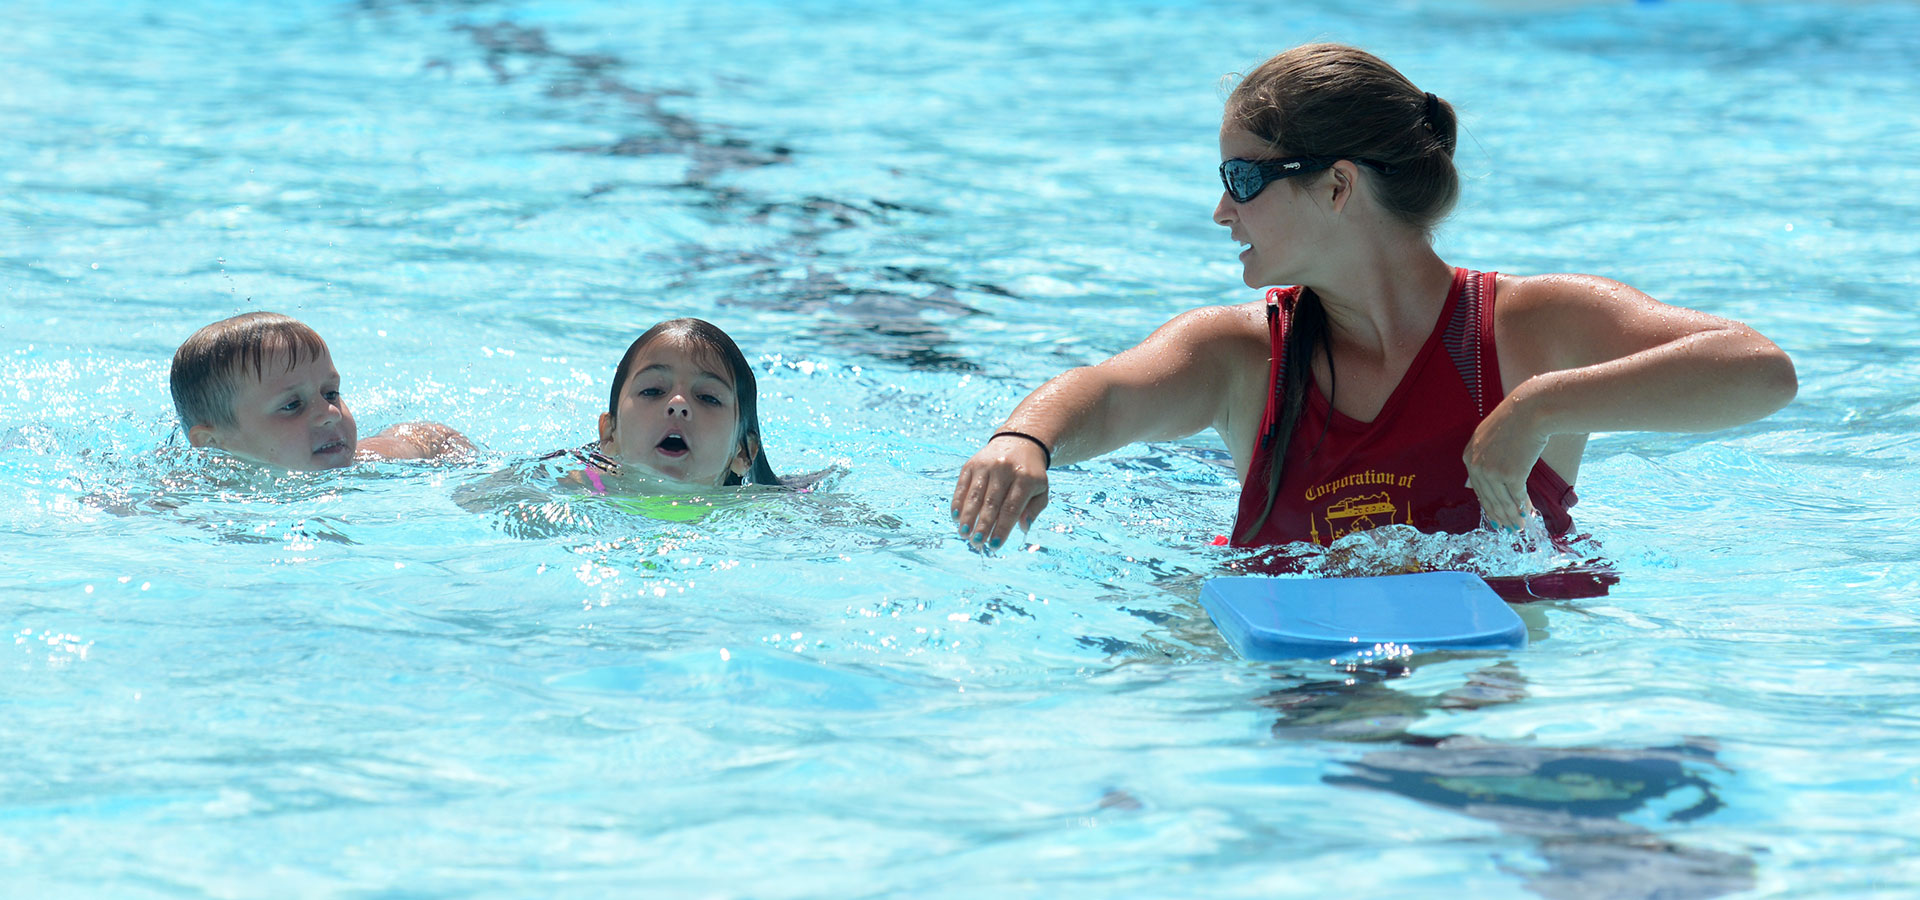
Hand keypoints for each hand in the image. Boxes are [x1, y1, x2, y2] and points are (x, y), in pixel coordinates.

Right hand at [951, 435, 1049, 551]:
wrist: (1019, 442)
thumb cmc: (1030, 474)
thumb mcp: (1041, 489)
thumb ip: (1034, 509)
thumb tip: (1022, 528)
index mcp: (1026, 478)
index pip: (1011, 508)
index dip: (1002, 528)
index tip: (995, 545)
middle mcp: (1005, 470)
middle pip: (991, 503)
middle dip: (982, 526)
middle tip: (977, 543)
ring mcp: (987, 465)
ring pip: (974, 495)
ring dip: (968, 517)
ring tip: (964, 534)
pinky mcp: (972, 464)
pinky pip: (962, 485)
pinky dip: (958, 502)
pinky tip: (955, 517)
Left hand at [1463, 393, 1547, 530]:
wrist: (1530, 410)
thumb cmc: (1514, 421)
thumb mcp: (1486, 437)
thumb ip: (1480, 459)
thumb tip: (1471, 486)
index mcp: (1468, 456)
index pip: (1477, 488)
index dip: (1488, 505)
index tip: (1495, 517)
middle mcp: (1477, 466)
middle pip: (1488, 498)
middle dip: (1500, 516)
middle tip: (1508, 528)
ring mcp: (1493, 471)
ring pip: (1502, 501)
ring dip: (1512, 517)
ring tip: (1518, 527)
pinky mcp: (1512, 475)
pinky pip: (1518, 497)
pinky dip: (1524, 508)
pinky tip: (1528, 514)